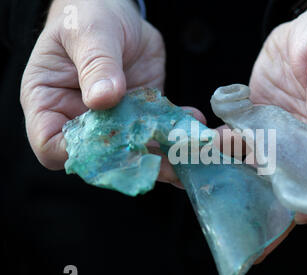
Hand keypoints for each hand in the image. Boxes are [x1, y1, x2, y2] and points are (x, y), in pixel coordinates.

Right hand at [20, 0, 202, 184]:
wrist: (114, 9)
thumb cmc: (87, 16)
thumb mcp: (88, 33)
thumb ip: (95, 64)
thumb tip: (103, 98)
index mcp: (49, 102)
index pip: (51, 144)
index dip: (76, 154)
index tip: (109, 147)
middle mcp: (79, 118)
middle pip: (99, 156)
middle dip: (132, 163)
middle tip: (165, 164)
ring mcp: (113, 119)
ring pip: (134, 150)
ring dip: (163, 155)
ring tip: (187, 151)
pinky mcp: (140, 114)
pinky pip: (158, 130)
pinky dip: (177, 131)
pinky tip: (194, 122)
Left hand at [250, 0, 306, 261]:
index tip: (305, 210)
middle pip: (303, 178)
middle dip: (279, 189)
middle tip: (255, 188)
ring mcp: (288, 136)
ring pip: (269, 164)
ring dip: (247, 167)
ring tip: (228, 157)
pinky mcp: (263, 124)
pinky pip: (246, 141)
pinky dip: (230, 145)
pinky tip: (217, 141)